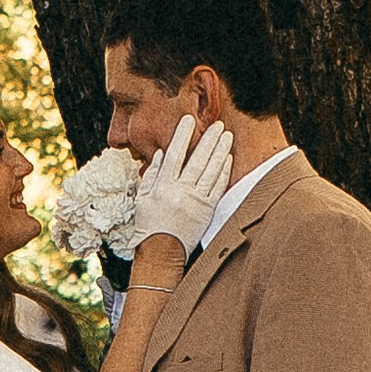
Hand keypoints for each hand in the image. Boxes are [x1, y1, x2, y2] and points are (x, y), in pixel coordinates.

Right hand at [123, 111, 233, 253]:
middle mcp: (180, 191)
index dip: (182, 135)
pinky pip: (217, 187)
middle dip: (209, 139)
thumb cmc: (149, 225)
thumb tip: (160, 153)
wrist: (162, 251)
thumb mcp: (143, 198)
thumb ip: (151, 174)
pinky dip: (223, 172)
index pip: (174, 154)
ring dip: (220, 151)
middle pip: (198, 160)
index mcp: (162, 186)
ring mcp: (195, 201)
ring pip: (211, 171)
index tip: (189, 120)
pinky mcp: (207, 211)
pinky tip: (228, 159)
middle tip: (218, 124)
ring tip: (226, 136)